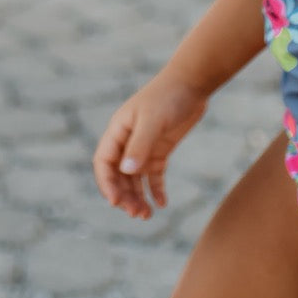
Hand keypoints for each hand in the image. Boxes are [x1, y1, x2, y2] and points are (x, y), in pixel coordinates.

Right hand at [92, 72, 207, 219]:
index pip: (104, 162)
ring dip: (138, 197)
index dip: (107, 184)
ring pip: (135, 178)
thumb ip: (140, 145)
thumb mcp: (154, 120)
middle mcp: (128, 140)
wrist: (193, 82)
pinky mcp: (161, 149)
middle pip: (119, 175)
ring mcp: (144, 145)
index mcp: (118, 130)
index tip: (116, 202)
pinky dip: (156, 189)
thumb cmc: (169, 95)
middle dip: (125, 196)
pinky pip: (154, 175)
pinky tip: (162, 203)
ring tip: (147, 215)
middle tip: (137, 214)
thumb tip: (126, 171)